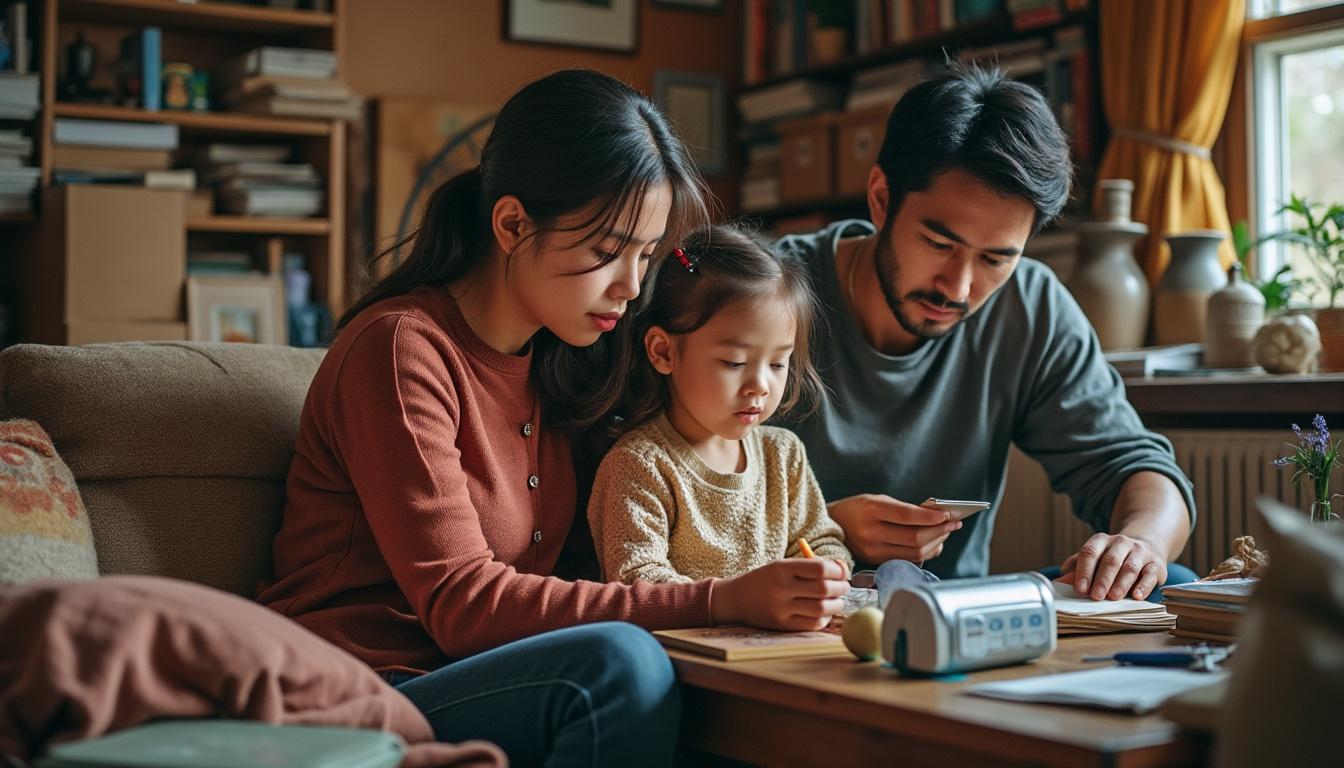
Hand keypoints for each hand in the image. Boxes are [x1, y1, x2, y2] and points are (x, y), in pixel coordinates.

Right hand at [710, 558, 849, 630]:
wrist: (735, 599)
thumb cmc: (766, 579)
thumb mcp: (782, 565)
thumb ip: (810, 566)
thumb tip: (843, 569)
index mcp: (782, 568)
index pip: (820, 568)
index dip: (838, 571)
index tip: (842, 572)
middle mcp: (781, 588)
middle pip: (824, 589)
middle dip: (841, 588)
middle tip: (844, 587)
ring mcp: (781, 608)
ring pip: (821, 609)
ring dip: (836, 605)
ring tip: (837, 601)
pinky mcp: (782, 625)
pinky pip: (812, 624)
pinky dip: (824, 619)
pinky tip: (824, 613)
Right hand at [827, 494, 961, 563]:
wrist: (833, 526)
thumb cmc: (857, 509)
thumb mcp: (877, 500)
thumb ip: (903, 508)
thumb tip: (935, 515)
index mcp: (870, 510)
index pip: (906, 516)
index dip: (930, 517)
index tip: (947, 515)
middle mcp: (870, 533)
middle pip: (914, 538)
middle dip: (938, 531)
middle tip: (953, 524)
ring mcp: (872, 551)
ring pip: (914, 553)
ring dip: (935, 543)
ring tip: (945, 533)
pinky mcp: (876, 562)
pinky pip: (908, 560)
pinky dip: (925, 553)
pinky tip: (932, 544)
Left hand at [1059, 533, 1166, 600]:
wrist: (1146, 546)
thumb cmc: (1113, 557)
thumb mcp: (1095, 557)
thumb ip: (1077, 567)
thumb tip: (1058, 582)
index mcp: (1101, 540)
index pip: (1090, 552)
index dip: (1084, 571)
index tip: (1080, 588)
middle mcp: (1121, 543)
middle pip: (1110, 561)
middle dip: (1102, 579)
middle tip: (1096, 596)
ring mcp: (1140, 552)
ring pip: (1130, 567)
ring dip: (1121, 583)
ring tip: (1114, 597)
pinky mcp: (1156, 564)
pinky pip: (1150, 574)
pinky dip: (1143, 585)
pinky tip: (1137, 596)